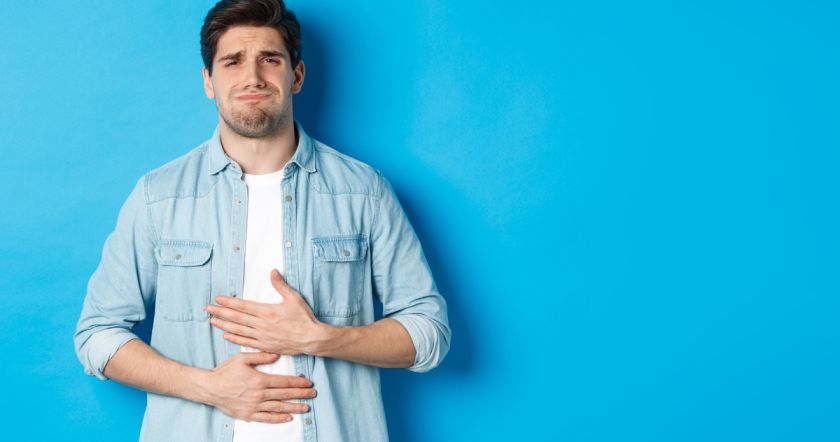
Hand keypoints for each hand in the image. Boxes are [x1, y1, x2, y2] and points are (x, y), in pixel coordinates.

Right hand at [201, 351, 315, 422]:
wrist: (209, 387)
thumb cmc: (225, 371)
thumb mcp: (242, 358)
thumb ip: (261, 356)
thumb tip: (277, 354)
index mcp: (259, 380)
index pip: (284, 381)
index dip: (298, 382)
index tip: (308, 383)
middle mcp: (259, 394)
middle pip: (285, 394)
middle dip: (301, 394)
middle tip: (313, 394)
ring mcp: (254, 406)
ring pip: (278, 407)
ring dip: (293, 407)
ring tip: (306, 407)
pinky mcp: (247, 414)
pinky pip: (266, 418)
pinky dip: (278, 418)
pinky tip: (288, 417)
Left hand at [206, 269, 331, 354]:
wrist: (312, 338)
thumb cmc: (304, 318)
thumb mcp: (294, 298)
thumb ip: (281, 285)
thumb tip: (273, 272)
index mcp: (267, 312)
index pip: (243, 306)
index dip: (229, 302)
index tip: (217, 299)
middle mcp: (261, 325)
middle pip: (237, 318)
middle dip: (220, 313)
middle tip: (207, 309)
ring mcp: (262, 337)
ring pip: (238, 330)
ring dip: (224, 325)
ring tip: (212, 321)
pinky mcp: (265, 346)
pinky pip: (246, 342)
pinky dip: (234, 339)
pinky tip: (226, 335)